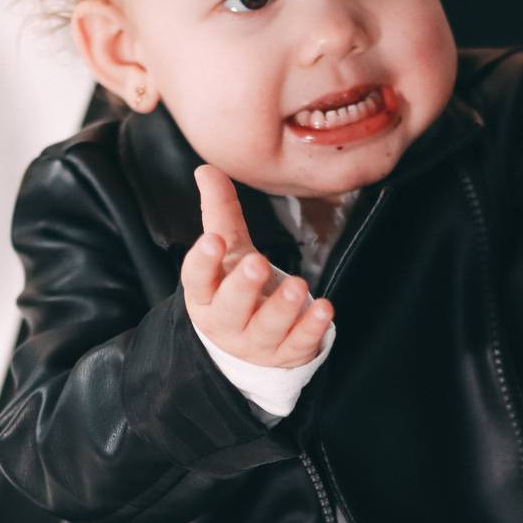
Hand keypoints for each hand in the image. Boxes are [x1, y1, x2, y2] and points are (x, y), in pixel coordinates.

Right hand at [181, 164, 334, 367]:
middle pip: (230, 308)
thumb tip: (206, 169)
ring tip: (298, 285)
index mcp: (206, 296)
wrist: (249, 343)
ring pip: (267, 329)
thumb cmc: (234, 286)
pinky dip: (312, 328)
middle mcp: (226, 322)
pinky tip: (325, 308)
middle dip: (244, 287)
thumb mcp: (228, 251)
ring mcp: (256, 343)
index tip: (212, 240)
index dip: (202, 262)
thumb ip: (220, 212)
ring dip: (283, 308)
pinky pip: (298, 343)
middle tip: (258, 264)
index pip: (197, 280)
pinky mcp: (286, 354)